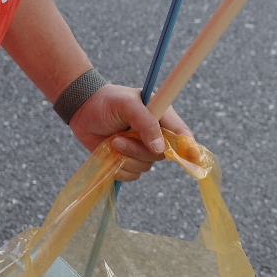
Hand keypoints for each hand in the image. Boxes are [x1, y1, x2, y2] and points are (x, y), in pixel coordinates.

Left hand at [68, 84, 191, 179]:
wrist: (81, 110)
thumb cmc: (106, 102)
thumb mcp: (127, 105)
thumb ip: (146, 123)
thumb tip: (159, 148)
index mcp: (161, 116)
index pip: (181, 134)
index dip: (190, 148)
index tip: (196, 160)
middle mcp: (155, 133)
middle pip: (161, 155)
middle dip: (139, 150)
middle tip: (119, 138)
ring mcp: (141, 148)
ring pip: (145, 166)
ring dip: (126, 157)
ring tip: (112, 141)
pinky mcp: (128, 160)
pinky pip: (132, 174)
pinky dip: (120, 168)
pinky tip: (111, 153)